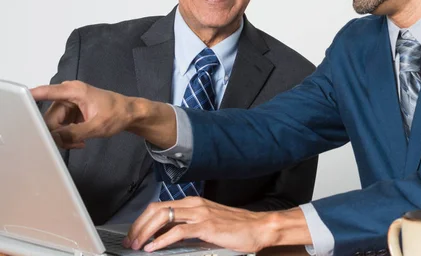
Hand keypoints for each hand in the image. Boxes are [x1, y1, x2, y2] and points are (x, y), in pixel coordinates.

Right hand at [31, 81, 140, 148]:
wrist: (131, 113)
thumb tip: (54, 139)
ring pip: (54, 124)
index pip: (45, 92)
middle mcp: (68, 94)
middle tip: (72, 143)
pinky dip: (68, 135)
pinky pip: (61, 126)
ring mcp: (69, 103)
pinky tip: (79, 140)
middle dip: (57, 133)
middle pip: (49, 117)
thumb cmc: (118, 114)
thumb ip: (73, 133)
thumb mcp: (96, 127)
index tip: (17, 104)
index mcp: (73, 91)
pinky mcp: (72, 111)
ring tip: (79, 141)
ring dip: (64, 136)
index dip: (29, 97)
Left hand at [124, 197, 277, 253]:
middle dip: (138, 226)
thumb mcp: (207, 225)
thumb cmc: (236, 228)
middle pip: (156, 210)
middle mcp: (194, 204)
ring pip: (163, 217)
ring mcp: (200, 214)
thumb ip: (188, 228)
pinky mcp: (206, 226)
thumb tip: (166, 238)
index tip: (133, 235)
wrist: (258, 227)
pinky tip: (153, 248)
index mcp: (193, 203)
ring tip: (137, 246)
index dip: (141, 221)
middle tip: (130, 242)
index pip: (159, 206)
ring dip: (145, 233)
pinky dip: (162, 240)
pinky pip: (178, 231)